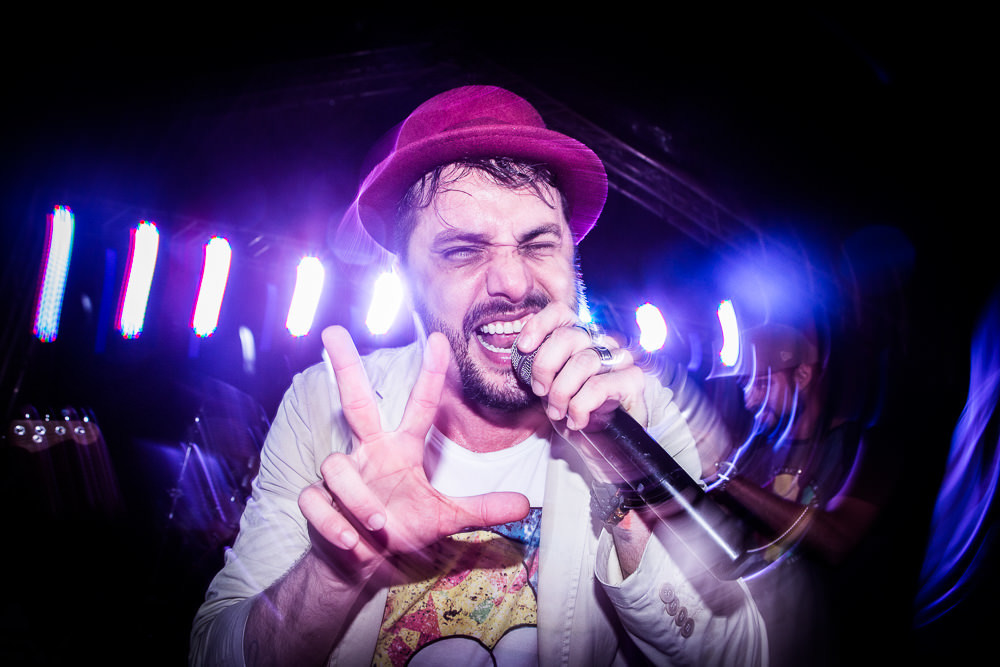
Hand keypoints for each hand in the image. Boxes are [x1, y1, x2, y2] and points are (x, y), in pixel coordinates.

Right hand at [299, 326, 529, 567]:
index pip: (420, 406)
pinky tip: (351, 543)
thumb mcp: (446, 519)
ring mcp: (342, 474)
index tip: (439, 340)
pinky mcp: (317, 500)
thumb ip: (483, 509)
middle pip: (355, 401)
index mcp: (400, 448)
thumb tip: (526, 504)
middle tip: (334, 331)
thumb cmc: (401, 529)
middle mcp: (369, 452)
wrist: (360, 563)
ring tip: (378, 528)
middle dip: (345, 366)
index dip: (430, 374)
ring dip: (359, 500)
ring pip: (336, 467)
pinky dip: (334, 523)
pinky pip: (315, 500)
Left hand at [514, 304, 648, 480]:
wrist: (604, 446)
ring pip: (582, 362)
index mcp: (581, 337)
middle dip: (545, 366)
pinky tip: (577, 420)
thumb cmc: (574, 412)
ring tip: (558, 411)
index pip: (561, 312)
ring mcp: (620, 359)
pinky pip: (597, 387)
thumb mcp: (549, 387)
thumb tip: (521, 352)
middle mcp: (602, 342)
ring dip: (561, 392)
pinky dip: (579, 407)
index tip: (523, 348)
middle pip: (568, 336)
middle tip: (540, 391)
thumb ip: (539, 367)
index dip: (539, 325)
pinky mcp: (633, 380)